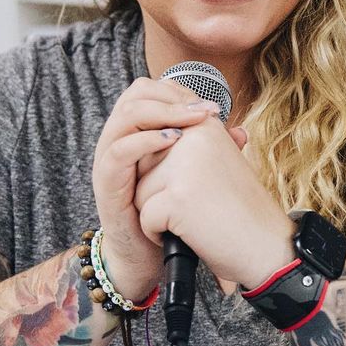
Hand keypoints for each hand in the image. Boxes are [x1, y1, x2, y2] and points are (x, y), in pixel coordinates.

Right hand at [91, 76, 222, 300]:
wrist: (150, 255)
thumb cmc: (170, 211)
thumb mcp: (191, 175)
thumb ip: (208, 152)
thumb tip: (239, 130)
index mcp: (137, 132)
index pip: (151, 90)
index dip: (179, 90)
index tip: (212, 105)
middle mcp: (119, 139)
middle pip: (135, 94)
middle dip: (172, 96)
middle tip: (204, 110)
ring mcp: (108, 159)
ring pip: (126, 116)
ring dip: (163, 112)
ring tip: (192, 120)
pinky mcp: (105, 183)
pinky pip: (119, 151)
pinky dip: (146, 140)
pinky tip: (172, 141)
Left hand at [133, 117, 294, 288]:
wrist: (268, 247)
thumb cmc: (242, 209)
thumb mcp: (220, 161)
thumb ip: (188, 145)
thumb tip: (152, 134)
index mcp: (205, 125)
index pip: (156, 136)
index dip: (165, 169)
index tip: (189, 185)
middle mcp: (194, 137)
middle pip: (142, 164)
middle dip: (159, 190)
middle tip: (197, 204)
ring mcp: (184, 166)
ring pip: (139, 191)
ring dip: (158, 212)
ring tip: (195, 218)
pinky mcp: (177, 197)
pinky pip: (144, 217)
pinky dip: (159, 234)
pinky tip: (190, 234)